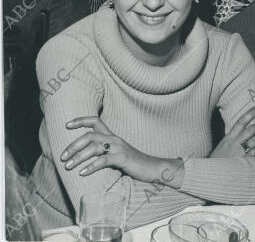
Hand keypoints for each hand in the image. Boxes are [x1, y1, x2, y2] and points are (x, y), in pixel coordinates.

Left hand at [61, 116, 177, 184]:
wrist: (153, 168)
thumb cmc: (133, 163)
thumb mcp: (117, 154)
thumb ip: (104, 152)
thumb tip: (85, 158)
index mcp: (112, 136)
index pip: (95, 121)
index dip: (80, 120)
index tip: (67, 125)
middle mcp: (114, 139)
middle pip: (90, 135)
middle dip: (73, 145)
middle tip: (62, 157)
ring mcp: (119, 148)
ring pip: (94, 147)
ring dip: (78, 157)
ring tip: (68, 166)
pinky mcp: (123, 158)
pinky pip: (104, 160)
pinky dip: (91, 166)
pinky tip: (82, 173)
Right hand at [210, 105, 254, 157]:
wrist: (210, 173)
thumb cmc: (217, 160)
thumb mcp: (223, 146)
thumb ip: (234, 139)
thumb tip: (246, 133)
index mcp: (229, 137)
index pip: (241, 121)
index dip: (250, 113)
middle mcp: (235, 142)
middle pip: (253, 129)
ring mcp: (239, 151)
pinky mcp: (242, 161)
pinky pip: (254, 152)